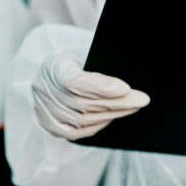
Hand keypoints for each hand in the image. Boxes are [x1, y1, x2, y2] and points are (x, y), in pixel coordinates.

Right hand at [32, 53, 149, 139]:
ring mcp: (43, 110)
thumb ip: (102, 63)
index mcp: (52, 67)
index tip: (126, 88)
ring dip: (112, 114)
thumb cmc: (76, 59)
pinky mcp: (48, 125)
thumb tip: (127, 83)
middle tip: (141, 100)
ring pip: (83, 120)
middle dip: (117, 103)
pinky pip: (76, 132)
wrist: (53, 71)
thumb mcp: (86, 53)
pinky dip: (97, 125)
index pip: (74, 80)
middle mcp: (43, 90)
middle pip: (84, 103)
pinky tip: (113, 117)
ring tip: (133, 107)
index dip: (100, 86)